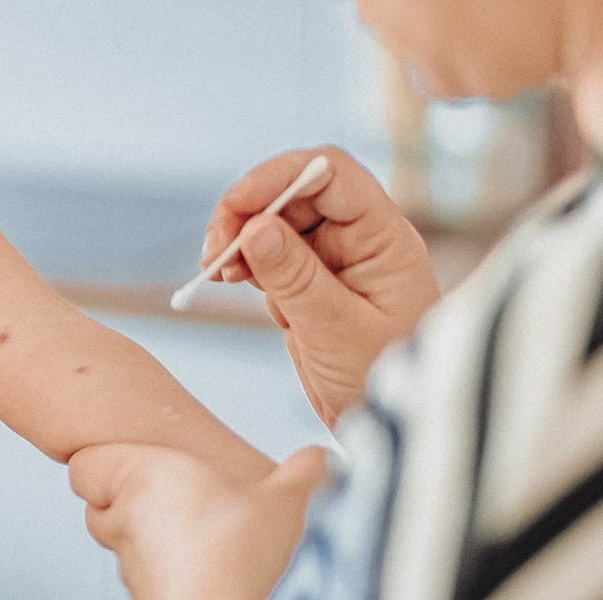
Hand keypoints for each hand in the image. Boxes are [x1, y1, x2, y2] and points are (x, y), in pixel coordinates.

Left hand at [70, 444, 329, 599]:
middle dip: (129, 503)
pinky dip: (164, 573)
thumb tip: (323, 457)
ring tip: (197, 541)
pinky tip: (203, 574)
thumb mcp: (289, 500)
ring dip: (148, 541)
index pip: (85, 466)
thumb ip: (304, 471)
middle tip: (179, 501)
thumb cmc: (246, 555)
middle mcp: (125, 522)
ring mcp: (130, 568)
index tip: (140, 467)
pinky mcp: (144, 599)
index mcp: (143, 477)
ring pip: (122, 546)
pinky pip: (144, 578)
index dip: (106, 464)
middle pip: (100, 507)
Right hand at [202, 147, 437, 423]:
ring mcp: (334, 259)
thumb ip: (296, 278)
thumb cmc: (381, 380)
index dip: (279, 177)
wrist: (389, 427)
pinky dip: (245, 263)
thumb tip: (254, 227)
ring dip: (240, 239)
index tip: (235, 207)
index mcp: (383, 238)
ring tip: (218, 273)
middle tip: (213, 252)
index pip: (331, 175)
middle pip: (295, 193)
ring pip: (276, 221)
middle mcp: (360, 239)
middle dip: (248, 212)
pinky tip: (232, 282)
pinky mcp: (311, 282)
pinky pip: (270, 254)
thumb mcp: (336, 331)